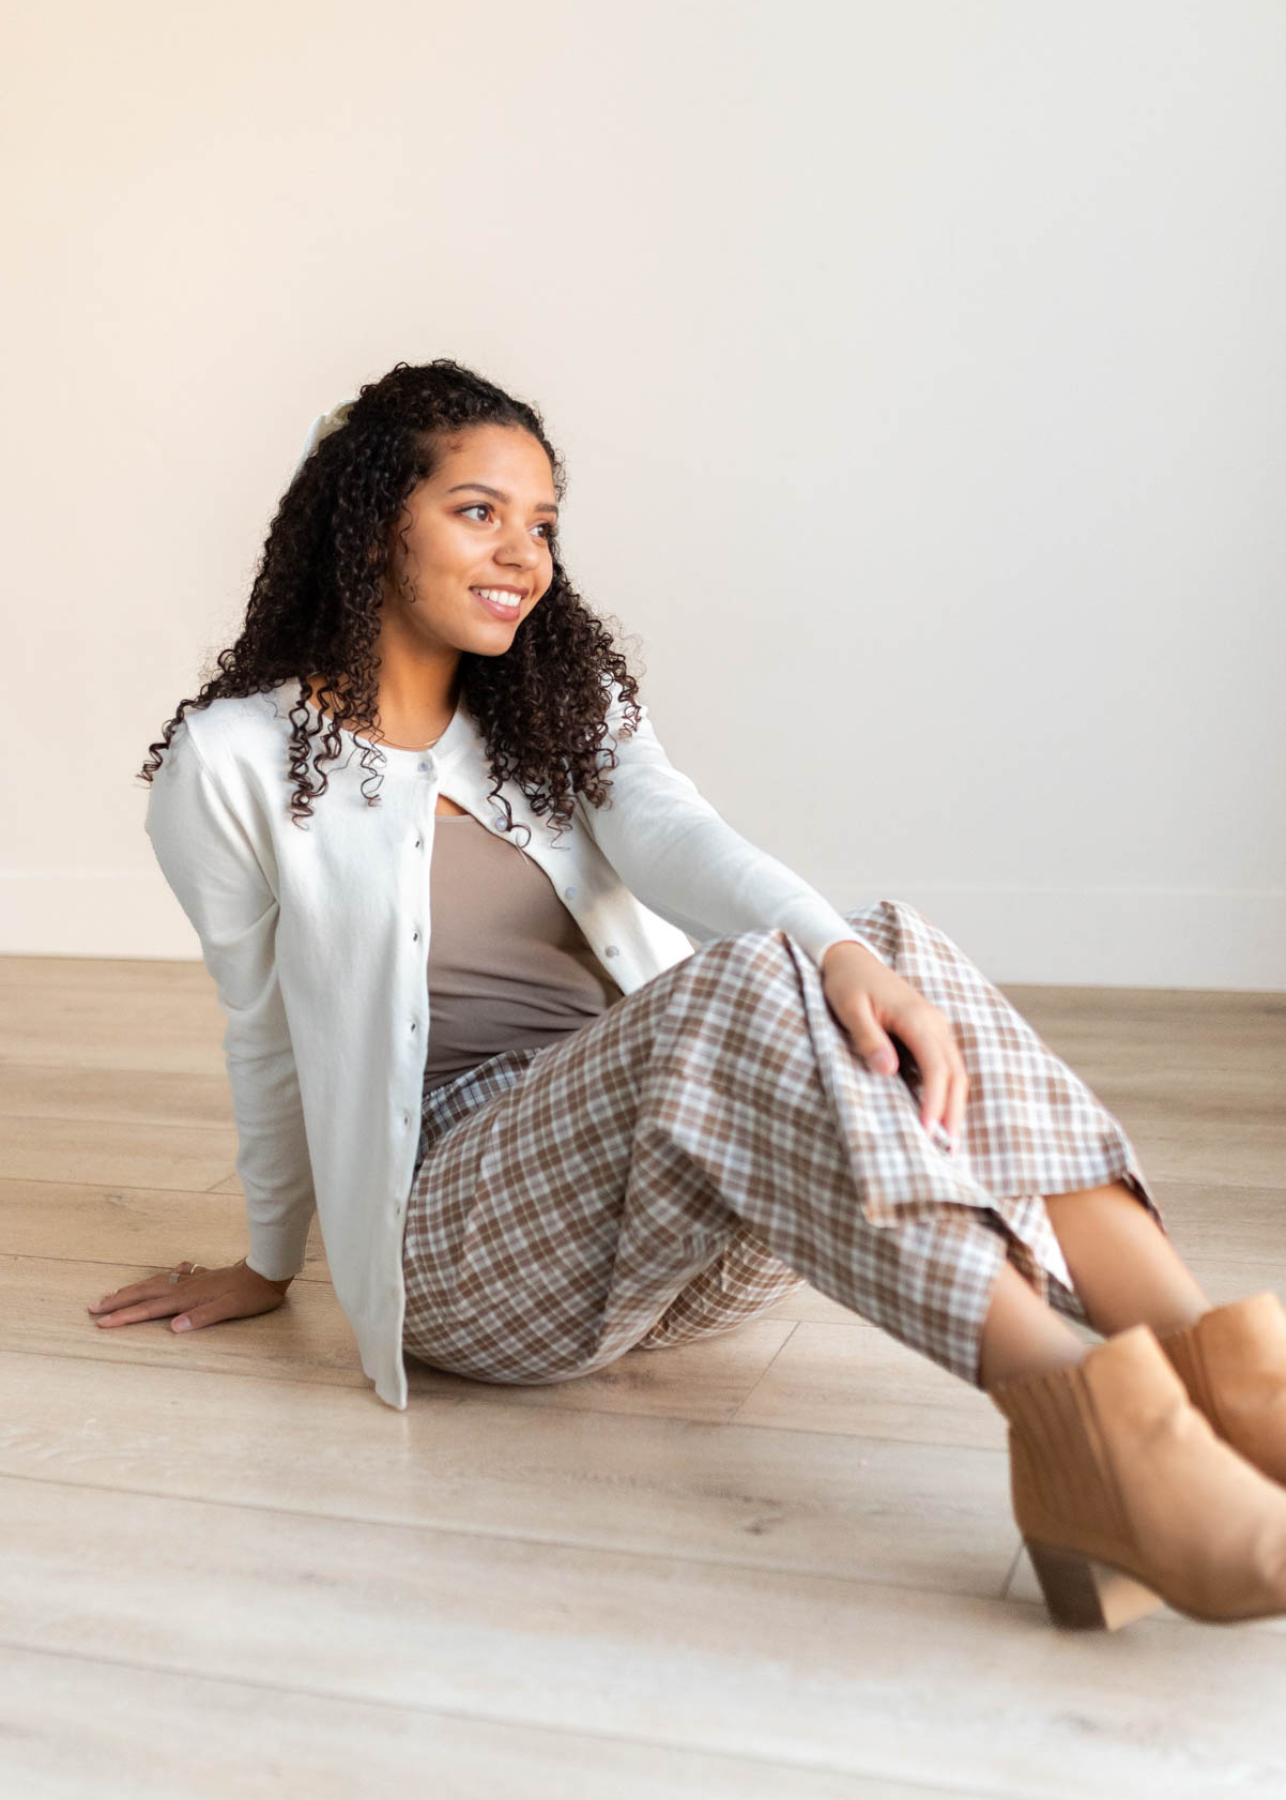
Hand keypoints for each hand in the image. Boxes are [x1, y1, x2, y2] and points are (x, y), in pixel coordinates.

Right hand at [86, 1257, 293, 1333]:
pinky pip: (174, 1276)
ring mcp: (193, 1279)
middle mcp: (185, 1286)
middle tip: (93, 1308)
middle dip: (118, 1301)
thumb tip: (174, 1327)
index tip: (102, 1323)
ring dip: (133, 1289)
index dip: (125, 1317)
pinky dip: (162, 1277)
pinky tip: (166, 1274)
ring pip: (155, 1283)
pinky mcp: (203, 1276)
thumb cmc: (251, 1295)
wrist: (269, 1270)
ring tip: (114, 1294)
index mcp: (187, 1297)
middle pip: (144, 1293)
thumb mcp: (230, 1309)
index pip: (150, 1309)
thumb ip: (203, 1317)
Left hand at [820, 941, 968, 1147]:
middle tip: (949, 1149)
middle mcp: (934, 1022)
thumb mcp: (849, 1009)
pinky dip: (949, 1089)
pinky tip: (943, 1110)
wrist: (851, 957)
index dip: (935, 1102)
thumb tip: (888, 1071)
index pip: (936, 1068)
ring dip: (955, 1103)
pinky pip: (947, 1063)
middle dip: (954, 1111)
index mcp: (916, 1018)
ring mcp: (936, 1025)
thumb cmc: (846, 983)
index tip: (928, 1131)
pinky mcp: (930, 1030)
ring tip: (950, 1138)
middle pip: (955, 1073)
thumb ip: (868, 1039)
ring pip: (956, 1070)